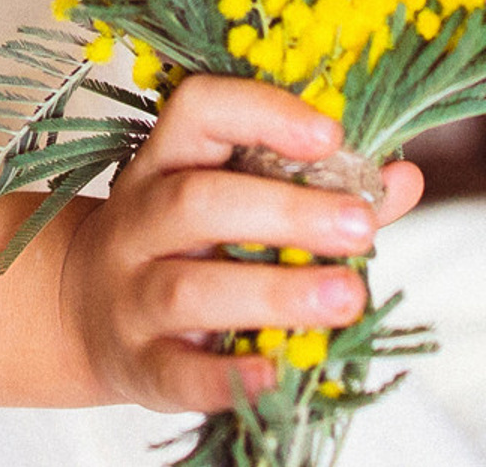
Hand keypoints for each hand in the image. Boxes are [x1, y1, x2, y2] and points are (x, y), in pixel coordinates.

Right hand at [58, 76, 424, 413]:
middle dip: (287, 212)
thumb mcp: (232, 197)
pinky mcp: (138, 364)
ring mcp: (131, 292)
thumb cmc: (183, 242)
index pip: (198, 110)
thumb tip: (403, 178)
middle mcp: (140, 218)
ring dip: (274, 292)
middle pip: (200, 202)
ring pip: (191, 287)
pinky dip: (232, 377)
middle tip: (362, 229)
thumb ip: (321, 188)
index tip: (331, 133)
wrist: (82, 309)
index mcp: (166, 159)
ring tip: (347, 297)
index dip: (263, 113)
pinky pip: (180, 371)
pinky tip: (282, 372)